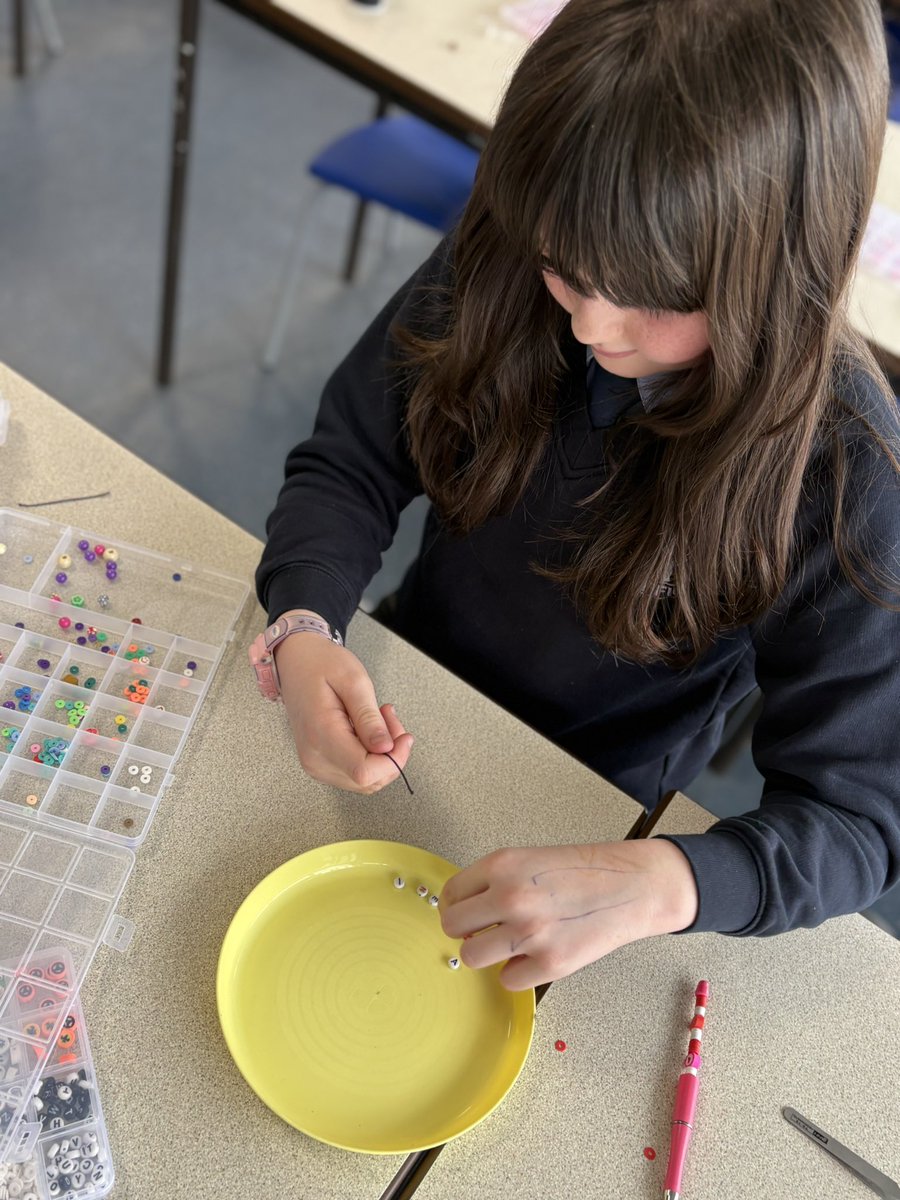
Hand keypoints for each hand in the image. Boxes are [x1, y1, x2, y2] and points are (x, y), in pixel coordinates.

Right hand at [272, 610, 413, 793]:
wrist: (295, 662)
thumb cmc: (319, 665)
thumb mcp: (354, 681)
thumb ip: (369, 718)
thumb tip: (386, 749)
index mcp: (321, 734)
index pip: (364, 772)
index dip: (392, 761)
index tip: (403, 738)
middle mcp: (315, 756)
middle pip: (367, 780)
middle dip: (391, 754)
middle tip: (390, 719)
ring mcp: (316, 763)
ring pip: (365, 780)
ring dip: (383, 755)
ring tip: (380, 720)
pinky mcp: (320, 763)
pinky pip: (354, 772)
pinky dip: (371, 756)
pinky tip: (369, 731)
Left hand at [440, 839, 698, 989]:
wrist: (631, 886)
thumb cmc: (583, 870)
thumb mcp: (530, 859)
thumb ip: (494, 880)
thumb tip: (462, 909)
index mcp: (503, 865)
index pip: (451, 893)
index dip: (459, 903)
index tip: (470, 910)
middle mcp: (511, 897)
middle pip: (453, 926)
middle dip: (467, 929)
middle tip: (487, 928)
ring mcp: (529, 933)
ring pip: (472, 956)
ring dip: (487, 952)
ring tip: (509, 943)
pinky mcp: (550, 964)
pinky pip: (507, 980)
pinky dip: (518, 972)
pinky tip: (535, 955)